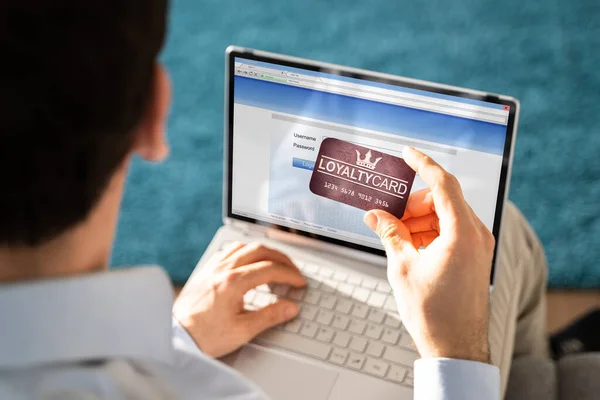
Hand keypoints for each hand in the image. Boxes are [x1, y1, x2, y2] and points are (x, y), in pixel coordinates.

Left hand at [173, 242, 305, 357]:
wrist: (175, 337)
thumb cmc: (204, 336)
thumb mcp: (242, 331)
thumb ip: (270, 316)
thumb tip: (290, 307)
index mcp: (233, 282)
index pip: (270, 269)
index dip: (290, 275)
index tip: (300, 282)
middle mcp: (223, 269)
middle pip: (260, 251)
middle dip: (281, 259)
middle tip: (293, 271)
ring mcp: (213, 267)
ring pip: (244, 246)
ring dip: (264, 252)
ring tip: (275, 264)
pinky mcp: (206, 270)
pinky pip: (229, 250)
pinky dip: (245, 252)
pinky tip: (249, 262)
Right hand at [364, 147, 494, 362]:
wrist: (455, 347)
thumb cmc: (434, 313)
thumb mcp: (402, 267)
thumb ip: (389, 234)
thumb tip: (375, 216)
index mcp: (462, 233)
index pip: (443, 184)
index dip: (423, 164)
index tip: (408, 153)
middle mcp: (476, 235)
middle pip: (442, 200)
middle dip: (412, 204)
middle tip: (387, 214)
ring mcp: (478, 246)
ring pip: (445, 215)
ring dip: (418, 219)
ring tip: (394, 233)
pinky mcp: (474, 256)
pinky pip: (450, 231)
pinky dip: (429, 231)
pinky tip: (408, 244)